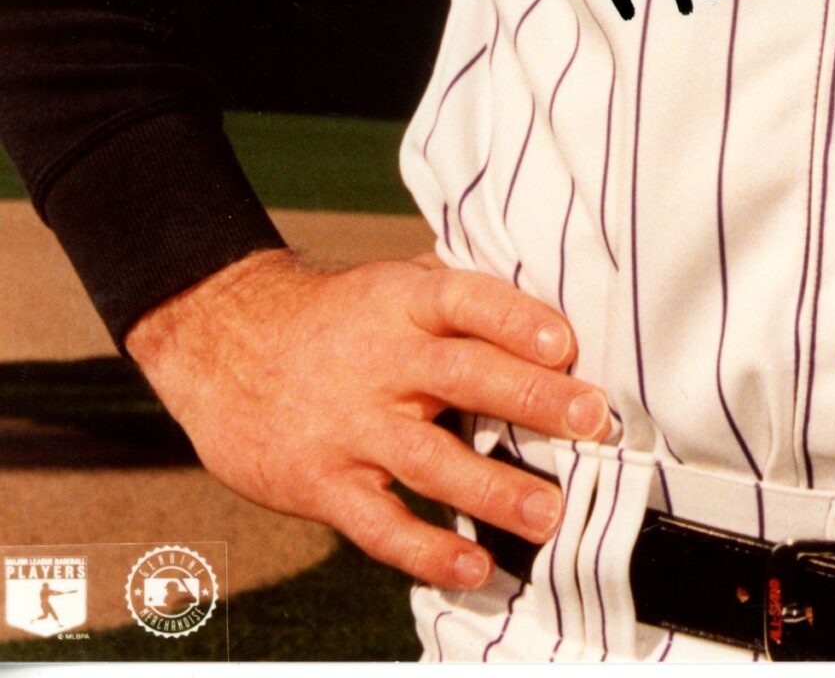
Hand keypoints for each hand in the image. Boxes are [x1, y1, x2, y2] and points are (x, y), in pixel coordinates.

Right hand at [124, 245, 611, 592]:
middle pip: (464, 376)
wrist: (223, 342)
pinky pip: (380, 524)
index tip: (567, 343)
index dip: (517, 320)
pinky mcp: (323, 483)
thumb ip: (458, 295)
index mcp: (403, 301)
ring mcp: (351, 425)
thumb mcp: (390, 286)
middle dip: (534, 400)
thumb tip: (549, 294)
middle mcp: (381, 360)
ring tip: (552, 513)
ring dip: (495, 488)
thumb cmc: (336, 317)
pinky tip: (473, 566)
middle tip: (594, 421)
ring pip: (432, 459)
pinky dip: (427, 550)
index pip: (467, 301)